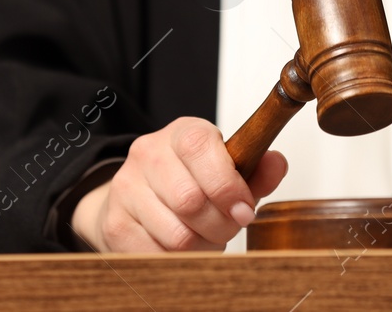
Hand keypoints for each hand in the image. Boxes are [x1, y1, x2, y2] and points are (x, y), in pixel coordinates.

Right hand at [70, 116, 288, 251]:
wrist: (139, 194)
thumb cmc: (191, 178)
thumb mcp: (227, 167)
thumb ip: (257, 168)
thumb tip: (277, 164)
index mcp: (182, 133)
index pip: (199, 149)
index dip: (227, 185)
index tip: (245, 209)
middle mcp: (148, 153)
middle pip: (190, 201)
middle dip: (221, 225)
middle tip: (229, 227)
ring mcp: (125, 188)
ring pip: (176, 234)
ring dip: (202, 245)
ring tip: (208, 237)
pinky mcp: (114, 223)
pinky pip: (156, 255)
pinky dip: (179, 260)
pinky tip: (186, 246)